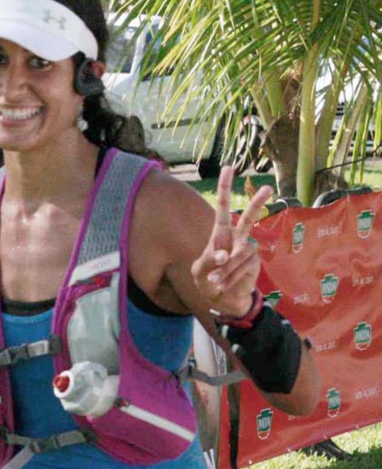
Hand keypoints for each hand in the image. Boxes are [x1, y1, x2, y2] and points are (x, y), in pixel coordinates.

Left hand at [191, 166, 272, 317]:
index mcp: (220, 234)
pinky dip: (230, 278)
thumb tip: (224, 254)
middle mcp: (236, 238)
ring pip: (238, 255)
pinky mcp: (254, 263)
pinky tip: (223, 286)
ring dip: (225, 270)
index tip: (228, 168)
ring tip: (215, 282)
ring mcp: (247, 250)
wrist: (223, 300)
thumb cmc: (208, 280)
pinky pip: (242, 268)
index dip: (225, 188)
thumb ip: (208, 261)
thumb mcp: (199, 272)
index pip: (223, 207)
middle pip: (249, 218)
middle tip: (268, 189)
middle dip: (257, 204)